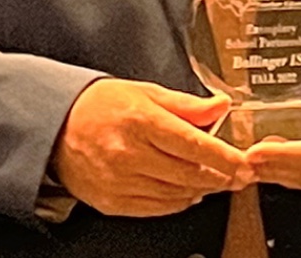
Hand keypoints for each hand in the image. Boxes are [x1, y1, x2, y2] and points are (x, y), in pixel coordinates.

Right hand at [51, 78, 252, 217]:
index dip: (225, 157)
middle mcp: (129, 154)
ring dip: (202, 189)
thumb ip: (187, 105)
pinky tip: (188, 191)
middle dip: (221, 177)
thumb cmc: (102, 105)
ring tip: (216, 180)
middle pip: (189, 174)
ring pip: (176, 194)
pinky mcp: (112, 201)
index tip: (245, 164)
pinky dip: (178, 202)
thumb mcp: (146, 92)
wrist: (56, 126)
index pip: (194, 144)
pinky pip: (156, 207)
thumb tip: (221, 107)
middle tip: (240, 175)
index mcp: (141, 121)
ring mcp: (119, 181)